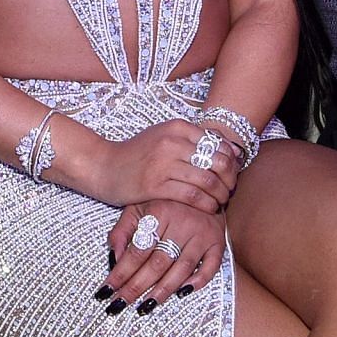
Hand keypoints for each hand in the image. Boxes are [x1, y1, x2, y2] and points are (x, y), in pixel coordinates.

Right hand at [88, 118, 237, 210]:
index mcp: (177, 127)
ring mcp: (163, 164)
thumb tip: (232, 150)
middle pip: (218, 161)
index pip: (218, 144)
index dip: (231, 161)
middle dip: (230, 179)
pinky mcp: (155, 186)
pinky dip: (207, 204)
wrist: (103, 166)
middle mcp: (172, 142)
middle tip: (229, 189)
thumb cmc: (137, 154)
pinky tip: (209, 208)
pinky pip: (192, 196)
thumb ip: (194, 141)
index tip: (231, 174)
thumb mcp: (164, 137)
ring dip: (221, 194)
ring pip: (208, 181)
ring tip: (221, 201)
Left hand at [100, 201, 225, 313]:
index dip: (120, 273)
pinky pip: (210, 266)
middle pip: (157, 263)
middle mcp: (182, 223)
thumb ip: (122, 230)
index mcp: (159, 213)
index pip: (137, 251)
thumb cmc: (164, 203)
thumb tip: (113, 258)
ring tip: (145, 306)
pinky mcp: (217, 242)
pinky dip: (198, 282)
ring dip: (162, 291)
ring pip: (181, 269)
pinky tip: (182, 294)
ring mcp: (202, 234)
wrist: (202, 189)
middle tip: (119, 305)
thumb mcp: (138, 207)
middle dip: (136, 287)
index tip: (106, 291)